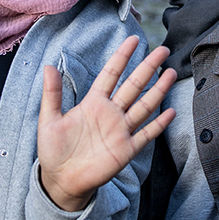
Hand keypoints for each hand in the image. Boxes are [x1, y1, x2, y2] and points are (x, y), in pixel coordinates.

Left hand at [37, 36, 176, 211]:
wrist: (60, 180)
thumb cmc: (53, 150)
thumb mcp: (49, 119)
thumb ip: (51, 93)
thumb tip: (48, 65)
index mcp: (93, 103)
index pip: (111, 74)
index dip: (121, 56)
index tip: (133, 39)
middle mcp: (110, 113)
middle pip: (133, 85)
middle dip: (147, 67)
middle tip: (162, 49)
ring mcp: (120, 131)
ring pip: (144, 106)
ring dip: (157, 90)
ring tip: (170, 72)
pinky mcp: (126, 150)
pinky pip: (146, 134)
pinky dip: (158, 124)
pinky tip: (170, 111)